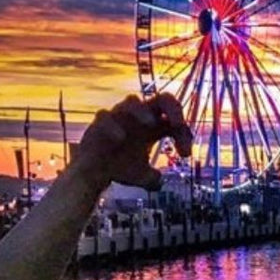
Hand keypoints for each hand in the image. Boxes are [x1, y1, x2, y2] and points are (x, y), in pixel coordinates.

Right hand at [77, 93, 192, 189]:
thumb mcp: (142, 176)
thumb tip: (158, 181)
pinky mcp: (99, 123)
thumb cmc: (122, 168)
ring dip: (142, 111)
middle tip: (178, 123)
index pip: (175, 121)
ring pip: (132, 101)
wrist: (94, 173)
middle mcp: (139, 117)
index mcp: (154, 127)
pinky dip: (113, 126)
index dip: (184, 134)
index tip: (185, 155)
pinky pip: (105, 118)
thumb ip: (153, 178)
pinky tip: (121, 138)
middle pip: (162, 99)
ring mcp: (119, 117)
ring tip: (150, 123)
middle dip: (173, 108)